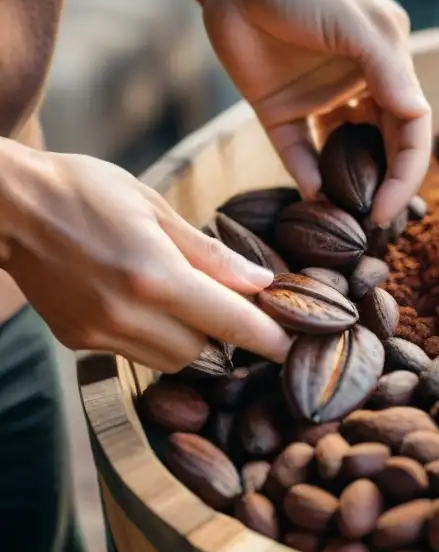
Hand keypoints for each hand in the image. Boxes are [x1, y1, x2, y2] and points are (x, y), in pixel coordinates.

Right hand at [0, 150, 291, 371]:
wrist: (3, 206)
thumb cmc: (84, 190)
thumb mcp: (155, 206)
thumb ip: (211, 253)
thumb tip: (262, 282)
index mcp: (155, 276)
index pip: (231, 323)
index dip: (270, 339)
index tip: (296, 347)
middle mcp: (128, 314)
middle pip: (205, 352)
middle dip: (226, 334)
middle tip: (232, 304)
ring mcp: (100, 333)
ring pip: (171, 361)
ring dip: (191, 340)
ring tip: (184, 299)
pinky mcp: (78, 341)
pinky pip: (136, 354)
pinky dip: (154, 337)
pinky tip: (145, 302)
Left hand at [202, 0, 431, 226]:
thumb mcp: (359, 24)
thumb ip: (390, 72)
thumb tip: (419, 119)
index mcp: (388, 66)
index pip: (412, 129)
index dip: (407, 171)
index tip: (391, 206)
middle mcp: (359, 87)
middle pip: (383, 148)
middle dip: (383, 187)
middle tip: (374, 226)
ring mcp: (320, 102)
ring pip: (344, 157)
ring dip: (348, 187)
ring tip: (347, 220)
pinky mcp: (280, 112)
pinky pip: (299, 154)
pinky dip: (307, 176)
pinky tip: (313, 195)